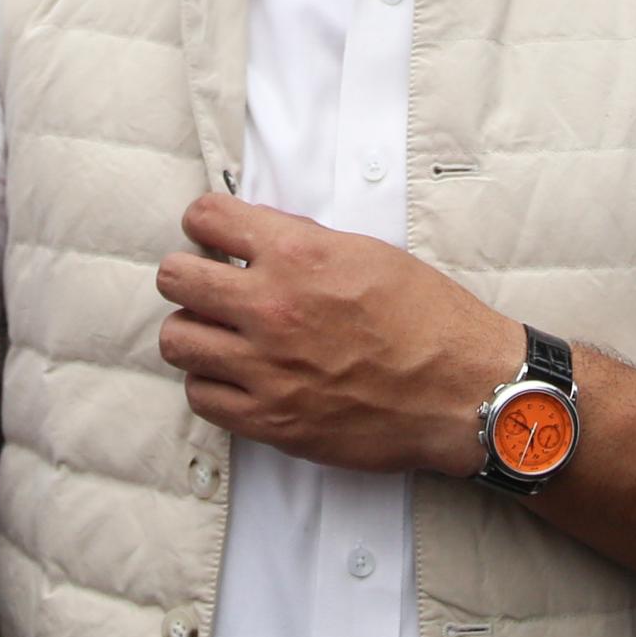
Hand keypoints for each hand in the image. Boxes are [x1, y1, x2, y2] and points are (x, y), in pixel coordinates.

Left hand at [156, 191, 515, 478]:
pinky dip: (211, 384)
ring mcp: (265, 368)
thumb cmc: (427, 320)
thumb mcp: (367, 253)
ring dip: (194, 331)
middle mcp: (271, 307)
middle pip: (174, 278)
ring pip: (176, 340)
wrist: (461, 391)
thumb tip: (256, 239)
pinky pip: (200, 396)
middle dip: (188, 275)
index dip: (205, 223)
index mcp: (297, 253)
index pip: (205, 217)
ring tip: (219, 334)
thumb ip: (302, 243)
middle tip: (210, 285)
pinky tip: (235, 376)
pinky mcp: (269, 419)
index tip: (212, 235)